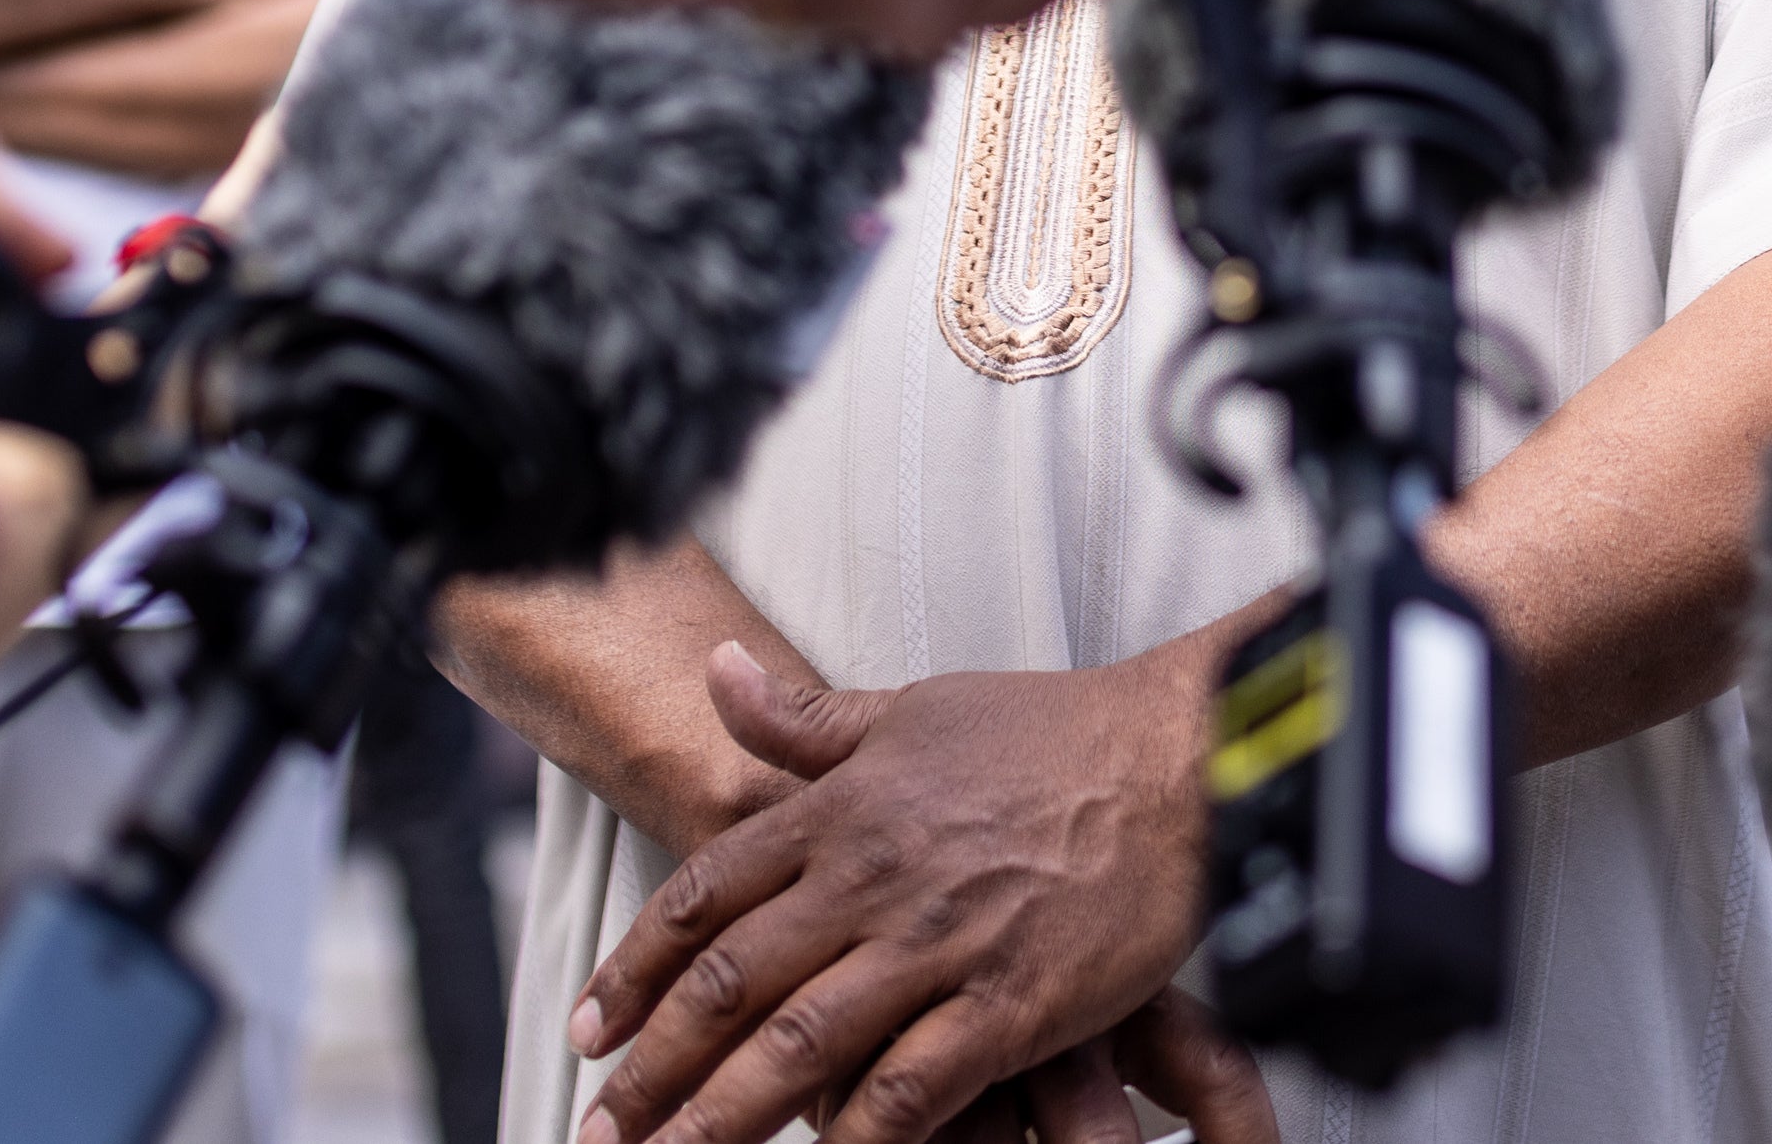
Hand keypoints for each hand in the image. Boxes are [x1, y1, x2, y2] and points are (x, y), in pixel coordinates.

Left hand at [564, 636, 1216, 1143]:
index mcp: (842, 809)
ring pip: (800, 1046)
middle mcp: (873, 877)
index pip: (707, 897)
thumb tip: (716, 674)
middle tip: (598, 1130)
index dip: (635, 969)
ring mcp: (940, 945)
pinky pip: (912, 1089)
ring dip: (721, 1119)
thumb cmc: (1055, 731)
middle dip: (651, 1072)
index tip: (587, 1028)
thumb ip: (807, 719)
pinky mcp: (1012, 1004)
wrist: (1184, 756)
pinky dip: (856, 1137)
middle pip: (730, 988)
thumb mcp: (914, 707)